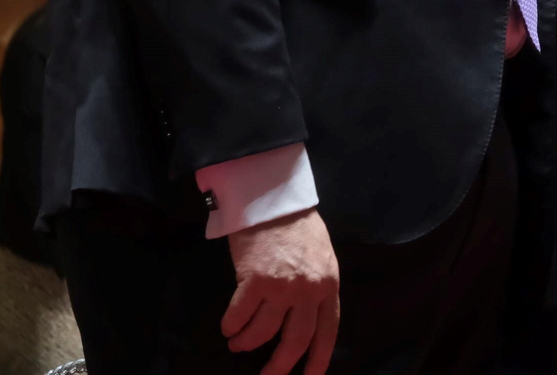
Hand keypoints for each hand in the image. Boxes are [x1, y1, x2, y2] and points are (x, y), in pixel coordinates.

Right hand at [223, 208, 340, 374]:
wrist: (273, 199)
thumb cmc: (296, 225)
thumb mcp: (321, 257)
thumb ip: (317, 287)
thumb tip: (306, 318)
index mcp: (329, 284)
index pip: (327, 331)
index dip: (318, 359)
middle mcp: (309, 290)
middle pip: (295, 341)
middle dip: (280, 365)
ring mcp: (282, 286)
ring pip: (263, 332)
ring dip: (247, 342)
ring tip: (237, 343)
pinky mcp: (255, 280)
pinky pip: (240, 315)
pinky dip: (232, 326)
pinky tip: (228, 327)